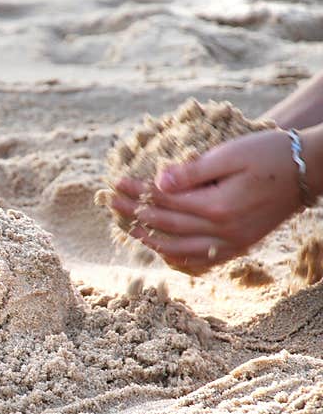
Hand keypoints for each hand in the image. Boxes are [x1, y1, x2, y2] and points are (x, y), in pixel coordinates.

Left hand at [109, 129, 302, 273]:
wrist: (310, 170)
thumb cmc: (270, 154)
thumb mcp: (230, 154)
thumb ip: (193, 171)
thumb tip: (158, 183)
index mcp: (217, 207)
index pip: (164, 202)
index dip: (136, 193)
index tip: (116, 184)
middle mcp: (222, 232)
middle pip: (166, 225)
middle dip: (134, 214)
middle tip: (110, 203)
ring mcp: (232, 243)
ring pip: (179, 249)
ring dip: (149, 239)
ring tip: (127, 227)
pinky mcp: (239, 246)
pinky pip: (199, 259)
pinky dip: (175, 255)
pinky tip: (160, 248)